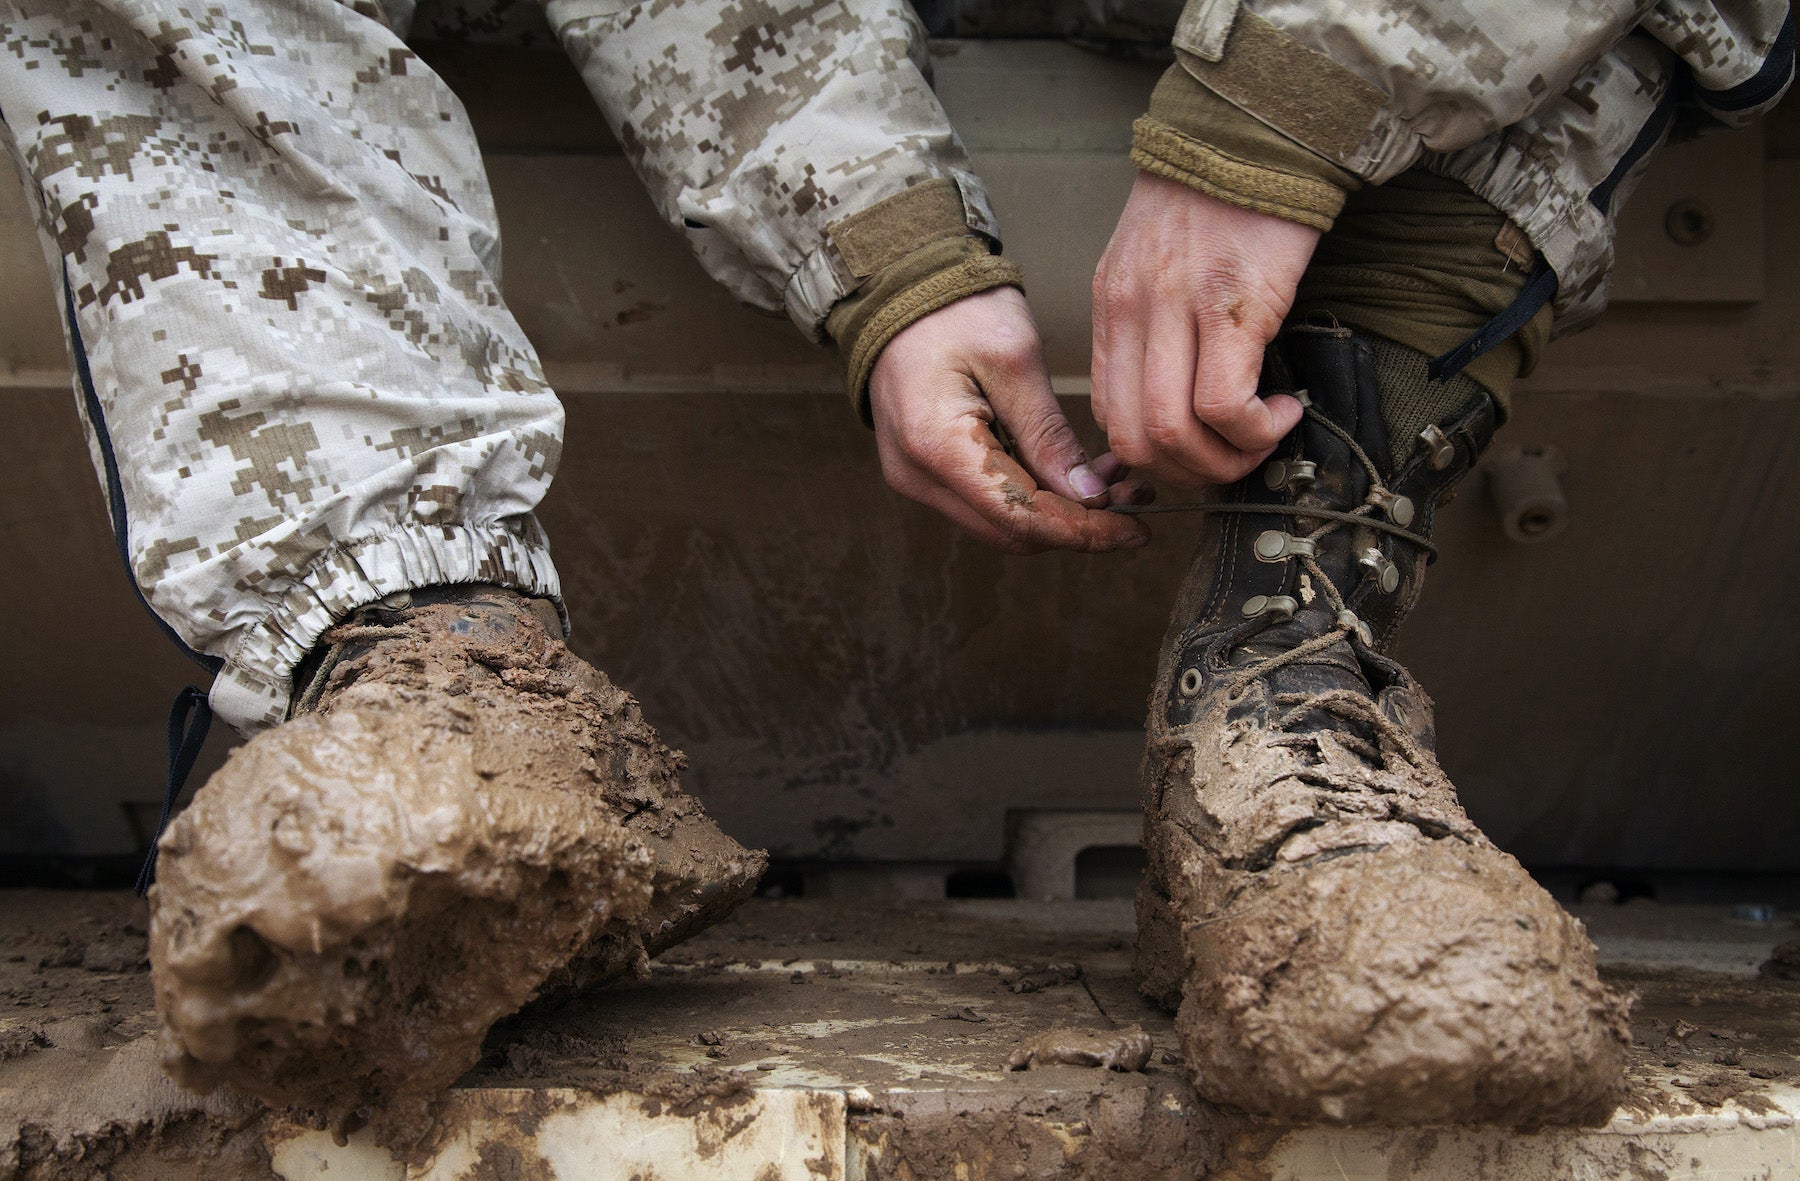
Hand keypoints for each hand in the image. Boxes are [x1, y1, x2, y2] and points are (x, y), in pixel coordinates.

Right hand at [869, 286, 1149, 554]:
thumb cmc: (957, 311)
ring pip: (1001, 524)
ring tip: (1108, 476)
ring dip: (1059, 511)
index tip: (1137, 529)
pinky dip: (1033, 495)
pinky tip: (1069, 469)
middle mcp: (917, 476)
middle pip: (1012, 531)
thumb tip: (1092, 499)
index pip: (1020, 516)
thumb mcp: (1016, 361)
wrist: (900, 291)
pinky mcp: (926, 473)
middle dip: (1078, 523)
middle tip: (1133, 494)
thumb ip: (1050, 435)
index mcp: (936, 445)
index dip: (1084, 531)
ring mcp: (917, 479)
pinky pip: (986, 503)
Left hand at [1092, 172, 1318, 487]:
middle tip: (1234, 460)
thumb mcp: (1154, 262)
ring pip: (1174, 433)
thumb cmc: (1217, 197)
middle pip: (1135, 441)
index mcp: (1111, 307)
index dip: (1153, 459)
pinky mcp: (1231, 308)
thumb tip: (1173, 396)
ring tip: (1263, 437)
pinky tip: (1281, 412)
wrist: (1257, 132)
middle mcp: (1132, 314)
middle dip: (1188, 474)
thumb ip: (1151, 325)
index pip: (1108, 418)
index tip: (1198, 453)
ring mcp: (1176, 312)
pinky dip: (1253, 430)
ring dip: (1225, 460)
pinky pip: (1223, 404)